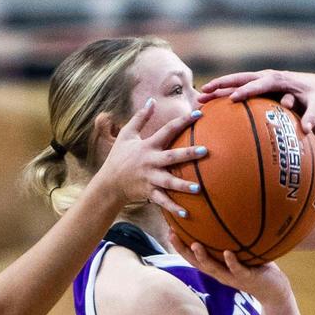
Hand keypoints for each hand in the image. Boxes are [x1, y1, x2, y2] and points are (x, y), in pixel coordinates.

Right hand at [94, 99, 205, 217]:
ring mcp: (150, 178)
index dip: (183, 121)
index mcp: (147, 146)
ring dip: (183, 186)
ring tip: (199, 188)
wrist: (109, 183)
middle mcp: (150, 162)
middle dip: (188, 154)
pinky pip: (162, 201)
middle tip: (205, 151)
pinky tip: (187, 213)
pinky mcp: (149, 193)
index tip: (199, 114)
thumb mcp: (126, 134)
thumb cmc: (120, 157)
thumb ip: (140, 117)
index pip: (167, 130)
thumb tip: (151, 100)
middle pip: (171, 157)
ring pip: (169, 182)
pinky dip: (173, 208)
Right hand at [168, 231, 291, 301]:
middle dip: (183, 250)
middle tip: (172, 235)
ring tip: (195, 245)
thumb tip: (229, 217)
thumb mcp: (243, 254)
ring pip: (214, 268)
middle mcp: (221, 274)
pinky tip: (227, 253)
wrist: (275, 291)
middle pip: (196, 263)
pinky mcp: (247, 279)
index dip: (180, 247)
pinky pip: (238, 270)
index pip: (193, 257)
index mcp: (217, 268)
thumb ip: (233, 241)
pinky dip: (231, 262)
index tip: (169, 231)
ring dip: (203, 257)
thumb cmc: (258, 269)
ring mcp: (233, 277)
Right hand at [199, 69, 314, 135]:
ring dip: (218, 88)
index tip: (232, 98)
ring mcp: (261, 79)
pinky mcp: (259, 85)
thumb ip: (312, 115)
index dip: (246, 90)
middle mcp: (266, 76)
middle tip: (204, 92)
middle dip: (222, 85)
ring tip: (200, 97)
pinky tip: (212, 104)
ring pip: (235, 82)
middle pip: (240, 79)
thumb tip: (306, 131)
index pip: (258, 84)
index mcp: (278, 79)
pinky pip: (239, 88)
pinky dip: (225, 93)